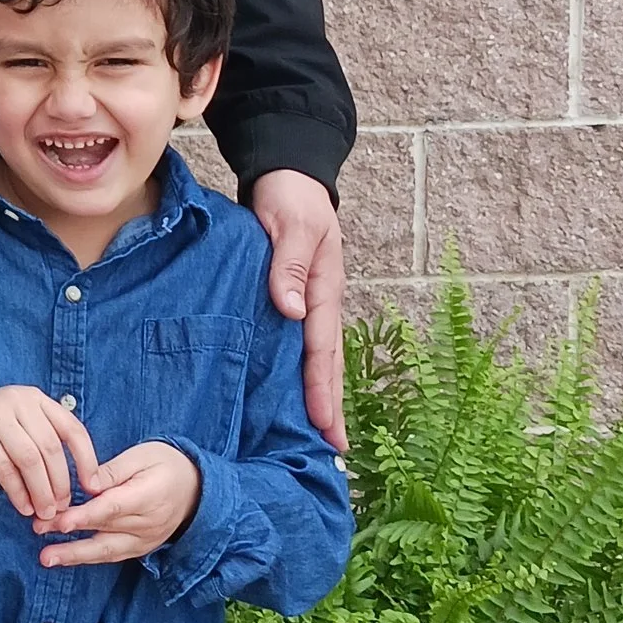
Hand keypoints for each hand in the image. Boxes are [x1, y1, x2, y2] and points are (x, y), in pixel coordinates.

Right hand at [0, 385, 98, 527]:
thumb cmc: (2, 427)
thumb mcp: (28, 423)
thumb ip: (51, 442)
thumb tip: (82, 483)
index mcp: (39, 399)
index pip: (72, 429)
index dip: (87, 460)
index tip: (92, 486)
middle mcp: (20, 403)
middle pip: (49, 448)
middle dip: (60, 482)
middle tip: (62, 507)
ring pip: (28, 459)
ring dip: (40, 491)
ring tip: (45, 512)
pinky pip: (4, 469)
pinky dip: (17, 492)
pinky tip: (24, 508)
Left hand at [36, 439, 200, 568]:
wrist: (196, 490)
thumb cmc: (166, 465)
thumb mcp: (142, 456)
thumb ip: (112, 471)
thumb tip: (86, 483)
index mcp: (149, 496)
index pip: (113, 509)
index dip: (85, 516)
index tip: (60, 521)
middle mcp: (147, 524)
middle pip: (104, 531)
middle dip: (69, 534)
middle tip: (39, 531)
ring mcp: (144, 540)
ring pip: (106, 551)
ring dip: (74, 554)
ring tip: (46, 557)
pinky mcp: (139, 549)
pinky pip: (111, 555)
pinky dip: (88, 557)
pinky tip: (64, 557)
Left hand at [251, 169, 346, 451]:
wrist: (289, 171)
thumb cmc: (290, 197)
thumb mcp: (290, 224)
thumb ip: (290, 265)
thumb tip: (290, 311)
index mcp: (323, 289)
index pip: (322, 349)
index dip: (322, 389)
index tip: (325, 427)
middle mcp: (321, 301)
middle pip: (327, 362)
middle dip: (330, 406)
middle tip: (332, 452)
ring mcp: (309, 300)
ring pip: (316, 356)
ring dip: (319, 393)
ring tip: (319, 435)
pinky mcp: (294, 296)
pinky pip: (300, 341)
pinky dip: (301, 369)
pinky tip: (292, 392)